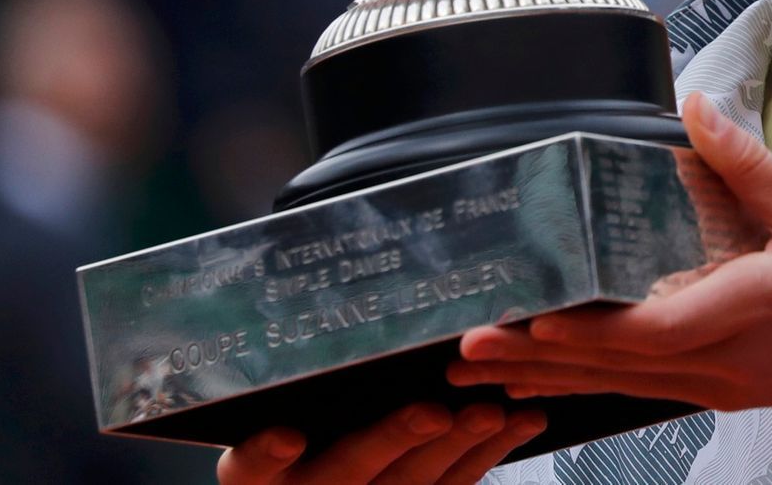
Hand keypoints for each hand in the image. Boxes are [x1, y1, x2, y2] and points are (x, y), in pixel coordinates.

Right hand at [216, 403, 546, 484]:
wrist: (325, 477)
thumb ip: (300, 373)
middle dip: (392, 441)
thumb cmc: (301, 426)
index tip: (288, 437)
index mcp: (260, 473)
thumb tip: (331, 304)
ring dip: (457, 448)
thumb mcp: (283, 407)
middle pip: (346, 474)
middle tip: (431, 412)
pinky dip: (487, 454)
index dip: (264, 456)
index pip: (249, 468)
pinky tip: (521, 422)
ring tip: (492, 413)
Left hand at [446, 91, 771, 426]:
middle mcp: (723, 357)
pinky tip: (550, 377)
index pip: (653, 330)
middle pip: (614, 367)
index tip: (532, 317)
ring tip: (484, 371)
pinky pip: (642, 390)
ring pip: (619, 387)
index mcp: (749, 308)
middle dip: (537, 358)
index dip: (586, 329)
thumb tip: (694, 109)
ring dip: (548, 377)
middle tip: (467, 350)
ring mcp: (719, 383)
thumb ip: (748, 166)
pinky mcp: (721, 390)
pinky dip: (588, 383)